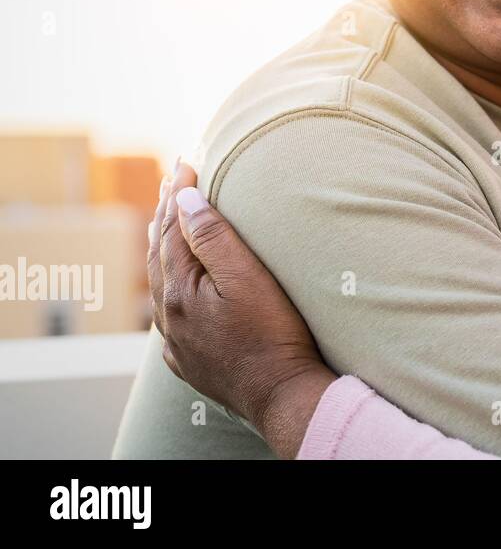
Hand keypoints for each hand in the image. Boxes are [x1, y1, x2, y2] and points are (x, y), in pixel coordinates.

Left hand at [147, 165, 337, 457]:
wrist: (282, 395)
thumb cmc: (273, 333)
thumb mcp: (248, 277)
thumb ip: (214, 237)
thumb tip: (184, 199)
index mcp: (180, 289)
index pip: (173, 228)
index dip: (178, 193)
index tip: (185, 162)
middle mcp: (170, 315)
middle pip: (161, 252)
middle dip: (168, 214)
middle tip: (174, 181)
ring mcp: (179, 341)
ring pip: (162, 285)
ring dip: (166, 248)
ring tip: (171, 222)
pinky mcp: (191, 360)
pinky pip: (171, 316)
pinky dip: (172, 287)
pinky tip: (180, 287)